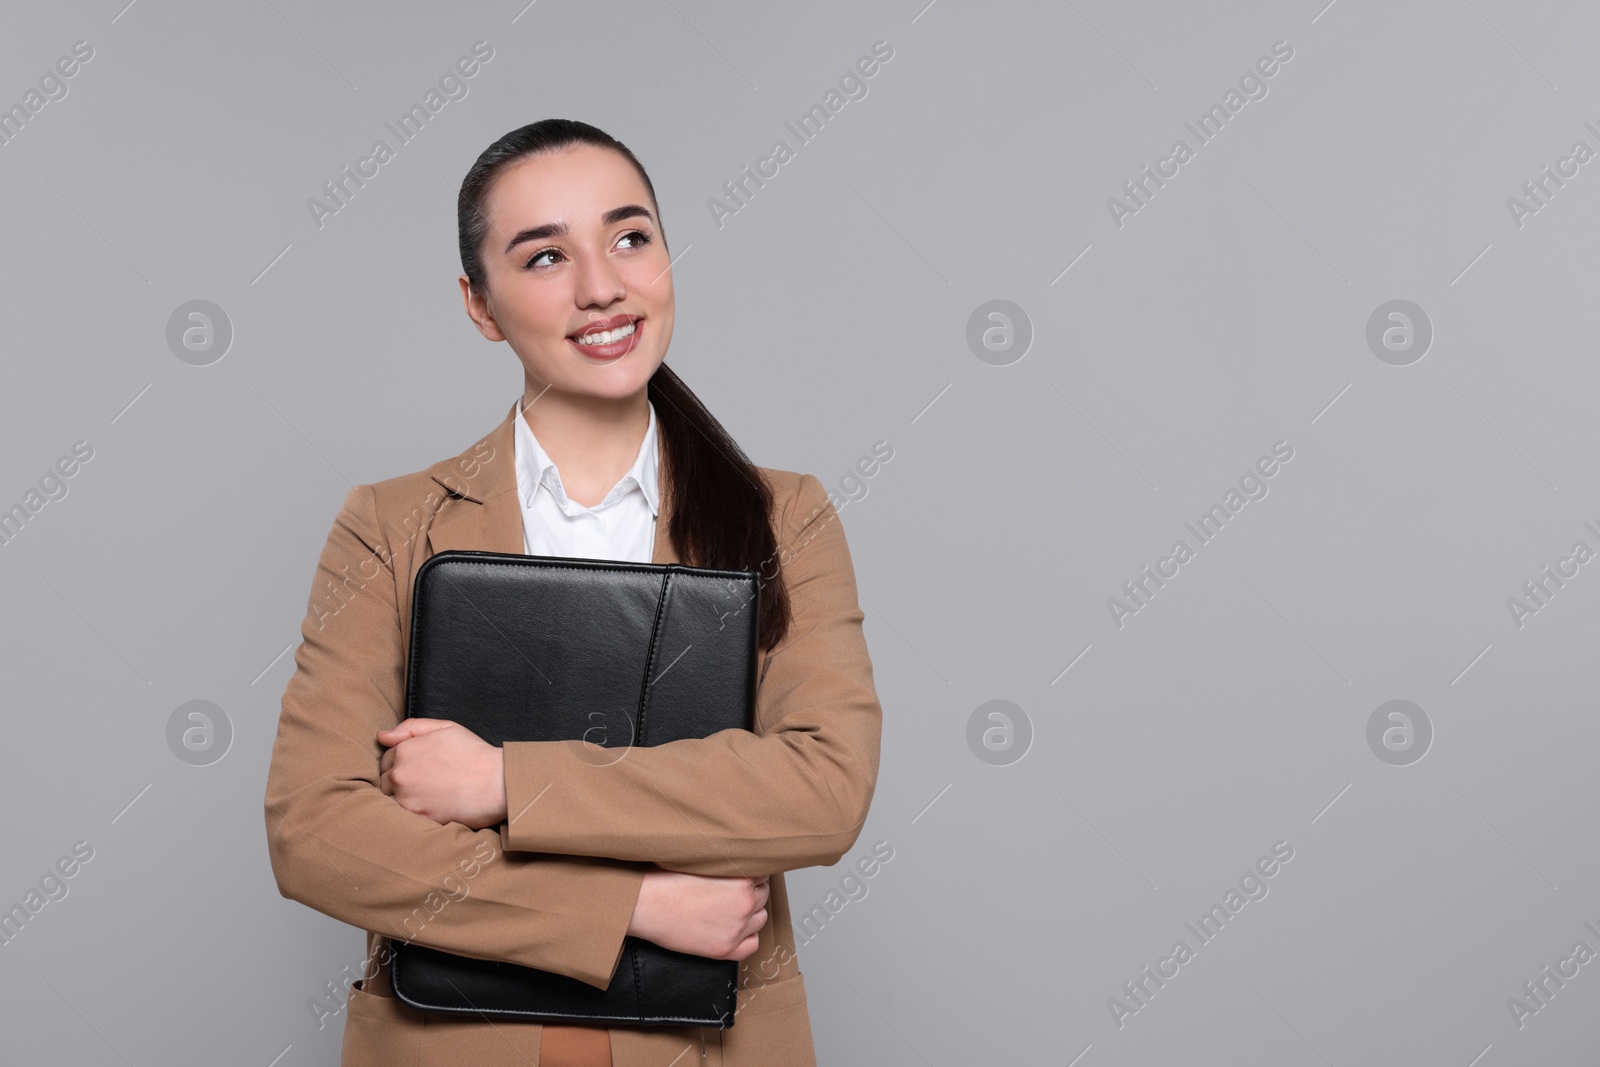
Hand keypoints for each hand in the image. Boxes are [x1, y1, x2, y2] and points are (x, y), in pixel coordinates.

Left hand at [376, 719, 506, 828]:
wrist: (497, 782)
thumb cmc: (475, 753)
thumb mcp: (446, 728)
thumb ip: (411, 727)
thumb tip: (383, 736)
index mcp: (404, 750)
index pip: (385, 760)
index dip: (401, 763)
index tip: (418, 768)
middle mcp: (399, 775)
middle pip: (384, 781)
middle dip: (399, 781)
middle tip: (424, 782)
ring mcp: (406, 799)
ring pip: (390, 800)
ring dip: (403, 798)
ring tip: (426, 795)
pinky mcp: (417, 818)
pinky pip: (402, 817)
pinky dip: (412, 812)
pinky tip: (429, 806)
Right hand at [627, 868, 769, 960]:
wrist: (647, 904)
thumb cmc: (668, 881)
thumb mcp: (705, 861)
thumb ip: (728, 864)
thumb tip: (740, 863)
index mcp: (741, 878)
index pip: (763, 874)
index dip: (750, 875)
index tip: (739, 877)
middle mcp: (744, 903)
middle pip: (762, 896)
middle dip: (750, 893)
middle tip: (730, 893)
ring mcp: (736, 928)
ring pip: (760, 919)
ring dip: (750, 914)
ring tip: (728, 910)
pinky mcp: (725, 949)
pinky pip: (752, 945)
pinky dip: (746, 938)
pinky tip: (732, 930)